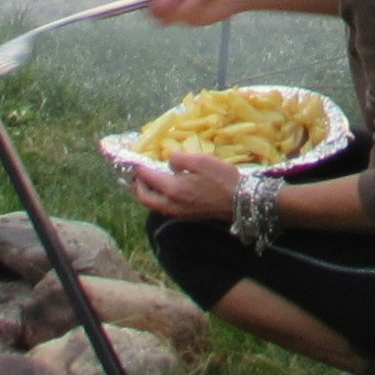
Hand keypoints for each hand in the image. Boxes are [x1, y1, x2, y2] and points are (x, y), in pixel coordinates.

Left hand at [126, 150, 242, 222]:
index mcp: (173, 189)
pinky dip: (158, 199)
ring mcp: (178, 212)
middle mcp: (171, 204)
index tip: (134, 161)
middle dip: (136, 186)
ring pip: (154, 205)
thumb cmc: (222, 179)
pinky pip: (164, 208)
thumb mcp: (201, 161)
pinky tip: (163, 190)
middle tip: (134, 176)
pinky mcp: (186, 215)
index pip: (148, 178)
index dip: (139, 169)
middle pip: (145, 198)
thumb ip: (179, 159)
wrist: (240, 201)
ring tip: (146, 182)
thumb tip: (170, 164)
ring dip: (146, 194)